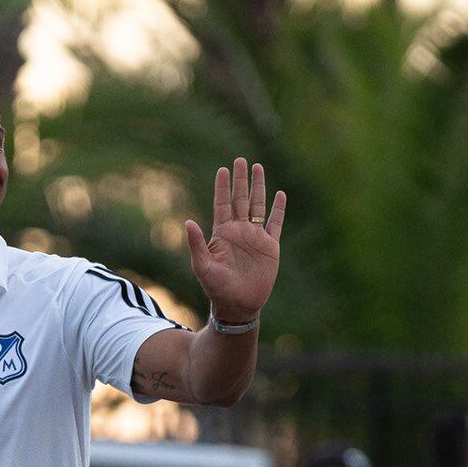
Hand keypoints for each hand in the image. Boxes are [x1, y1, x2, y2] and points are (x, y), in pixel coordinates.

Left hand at [186, 158, 285, 324]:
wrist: (238, 305)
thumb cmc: (216, 289)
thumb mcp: (202, 267)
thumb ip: (196, 244)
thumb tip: (187, 221)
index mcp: (222, 233)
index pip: (222, 204)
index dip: (223, 187)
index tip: (223, 169)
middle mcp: (239, 231)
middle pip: (240, 199)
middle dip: (240, 180)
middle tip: (241, 160)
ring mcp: (255, 238)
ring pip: (258, 206)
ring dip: (258, 188)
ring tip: (259, 168)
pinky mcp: (270, 247)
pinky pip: (275, 224)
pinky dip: (278, 210)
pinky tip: (279, 195)